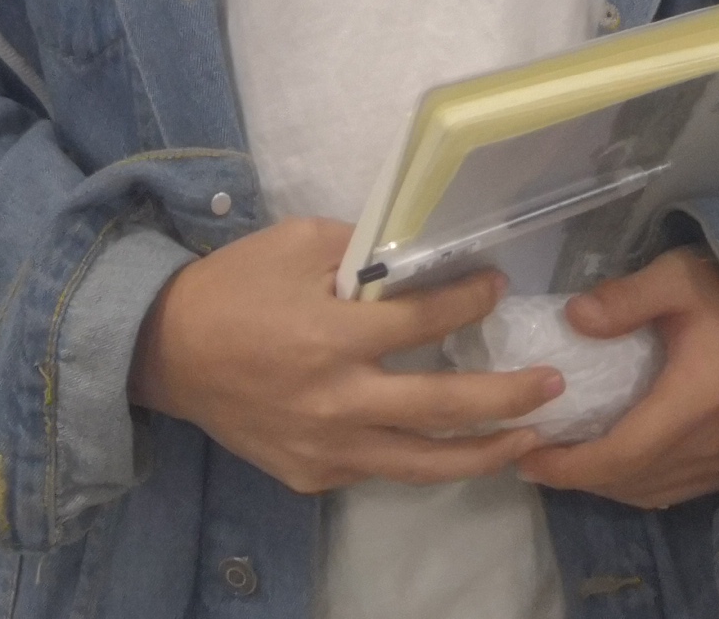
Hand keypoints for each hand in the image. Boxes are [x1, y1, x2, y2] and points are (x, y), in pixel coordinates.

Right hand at [128, 216, 559, 494]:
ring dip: (484, 453)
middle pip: (443, 407)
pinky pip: (379, 470)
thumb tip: (425, 257)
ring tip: (529, 440)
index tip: (499, 287)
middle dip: (508, 397)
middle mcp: (337, 400)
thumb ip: (364, 253)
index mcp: (333, 335)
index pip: (425, 321)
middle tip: (552, 385)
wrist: (166, 353)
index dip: (470, 301)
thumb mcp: (297, 242)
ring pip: (422, 463)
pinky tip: (451, 446)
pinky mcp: (312, 476)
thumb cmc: (235, 287)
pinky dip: (419, 459)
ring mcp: (326, 448)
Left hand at [520, 247, 718, 510]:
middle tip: (534, 456)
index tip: (525, 457)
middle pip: (630, 482)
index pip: (619, 457)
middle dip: (578, 476)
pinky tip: (617, 462)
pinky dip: (638, 483)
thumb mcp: (678, 276)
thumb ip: (626, 297)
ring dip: (606, 483)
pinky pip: (676, 489)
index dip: (568, 466)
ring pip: (651, 492)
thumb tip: (574, 319)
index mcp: (695, 404)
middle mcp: (712, 447)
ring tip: (568, 459)